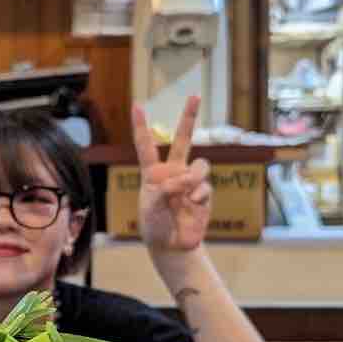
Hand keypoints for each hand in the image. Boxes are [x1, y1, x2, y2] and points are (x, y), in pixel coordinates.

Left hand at [132, 96, 211, 253]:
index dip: (141, 126)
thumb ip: (163, 190)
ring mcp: (190, 181)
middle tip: (195, 95)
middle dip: (189, 117)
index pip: (146, 146)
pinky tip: (192, 205)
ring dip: (194, 177)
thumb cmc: (155, 226)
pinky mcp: (204, 193)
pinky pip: (205, 187)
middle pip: (182, 139)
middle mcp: (173, 172)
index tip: (137, 105)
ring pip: (200, 165)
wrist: (172, 245)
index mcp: (153, 174)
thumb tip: (185, 179)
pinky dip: (198, 196)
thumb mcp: (150, 208)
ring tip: (186, 191)